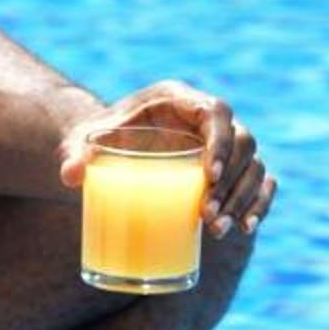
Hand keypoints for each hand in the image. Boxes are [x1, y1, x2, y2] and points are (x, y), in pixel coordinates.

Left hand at [60, 82, 275, 237]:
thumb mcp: (81, 142)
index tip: (209, 178)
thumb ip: (73, 153)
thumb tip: (70, 175)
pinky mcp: (229, 169)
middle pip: (243, 142)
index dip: (221, 143)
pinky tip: (247, 228)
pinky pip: (258, 182)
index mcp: (179, 99)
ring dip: (243, 199)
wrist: (106, 148)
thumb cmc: (96, 140)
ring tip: (217, 230)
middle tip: (206, 217)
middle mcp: (206, 118)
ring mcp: (222, 143)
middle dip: (231, 183)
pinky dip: (259, 203)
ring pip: (254, 166)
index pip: (216, 112)